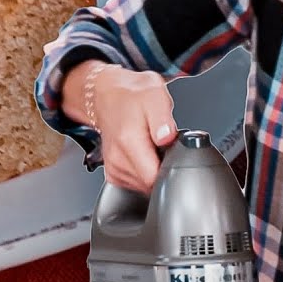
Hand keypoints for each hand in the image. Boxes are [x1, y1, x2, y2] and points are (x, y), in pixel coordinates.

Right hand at [62, 60, 177, 192]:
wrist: (108, 94)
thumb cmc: (133, 95)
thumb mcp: (155, 95)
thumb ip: (163, 118)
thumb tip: (167, 138)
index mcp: (128, 140)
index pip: (154, 178)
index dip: (170, 169)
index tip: (174, 155)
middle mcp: (117, 157)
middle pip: (150, 184)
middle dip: (163, 169)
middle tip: (164, 147)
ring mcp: (113, 167)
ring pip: (143, 186)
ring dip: (153, 171)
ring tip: (153, 149)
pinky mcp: (113, 172)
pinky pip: (134, 184)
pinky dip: (143, 174)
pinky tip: (145, 156)